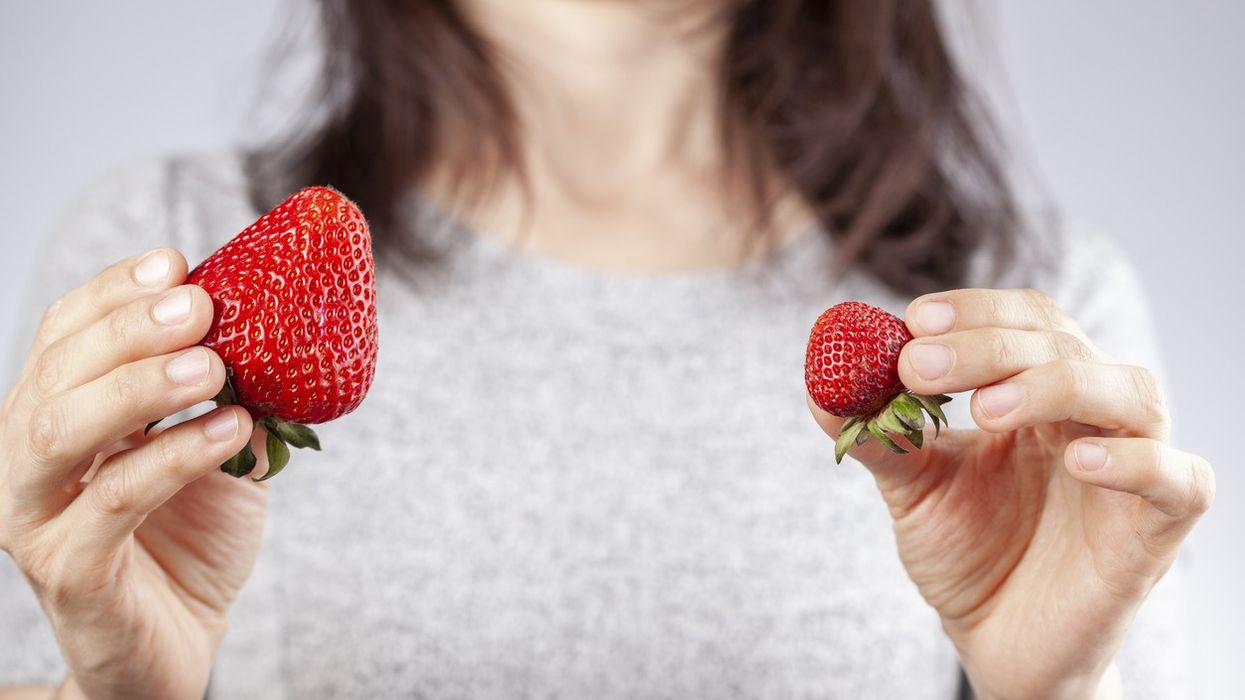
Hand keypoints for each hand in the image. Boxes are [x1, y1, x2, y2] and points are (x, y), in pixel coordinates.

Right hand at [0, 249, 268, 699]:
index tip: (177, 263)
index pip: (66, 332)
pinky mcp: (69, 568)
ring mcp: (38, 514)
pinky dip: (174, 457)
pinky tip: (232, 431)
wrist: (178, 641)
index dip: (114, 291)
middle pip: (57, 371)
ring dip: (139, 387)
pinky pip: (113, 501)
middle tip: (202, 309)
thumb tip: (280, 323)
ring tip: (213, 368)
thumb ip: (230, 392)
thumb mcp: (217, 447)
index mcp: (58, 413)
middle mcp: (29, 457)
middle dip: (129, 328)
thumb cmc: (192, 537)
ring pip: (62, 430)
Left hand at [808, 289, 1213, 698]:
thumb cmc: (967, 553)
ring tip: (985, 411)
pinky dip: (1134, 460)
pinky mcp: (1158, 525)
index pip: (1025, 319)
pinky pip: (1177, 478)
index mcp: (1035, 391)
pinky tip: (1078, 461)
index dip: (975, 310)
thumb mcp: (913, 488)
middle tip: (920, 365)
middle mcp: (1090, 415)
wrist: (997, 641)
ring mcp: (1132, 465)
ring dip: (1054, 385)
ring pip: (1129, 390)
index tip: (914, 320)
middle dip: (987, 346)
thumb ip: (878, 436)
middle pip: (1062, 345)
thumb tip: (821, 387)